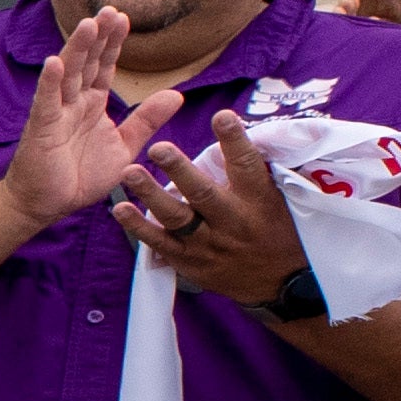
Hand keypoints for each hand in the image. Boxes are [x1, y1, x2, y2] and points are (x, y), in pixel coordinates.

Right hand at [0, 4, 184, 235]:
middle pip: (87, 63)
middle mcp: (74, 103)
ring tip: (87, 24)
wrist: (47, 204)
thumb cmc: (79, 176)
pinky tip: (54, 62)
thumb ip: (147, 119)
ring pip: (68, 74)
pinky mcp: (42, 129)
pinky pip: (46, 101)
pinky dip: (49, 82)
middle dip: (98, 36)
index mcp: (92, 105)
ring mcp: (56, 113)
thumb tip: (177, 94)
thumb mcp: (125, 146)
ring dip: (76, 49)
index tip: (123, 18)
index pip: (104, 67)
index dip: (113, 44)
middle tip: (110, 10)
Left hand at [110, 112, 306, 304]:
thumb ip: (256, 171)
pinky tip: (120, 209)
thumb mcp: (280, 199)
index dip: (235, 141)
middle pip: (203, 194)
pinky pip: (160, 244)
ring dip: (151, 194)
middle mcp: (233, 222)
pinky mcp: (190, 262)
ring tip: (129, 172)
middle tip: (158, 147)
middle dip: (179, 169)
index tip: (223, 116)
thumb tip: (237, 128)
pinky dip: (138, 228)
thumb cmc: (279, 230)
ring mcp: (209, 244)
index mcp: (259, 201)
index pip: (247, 166)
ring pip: (177, 218)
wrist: (280, 284)